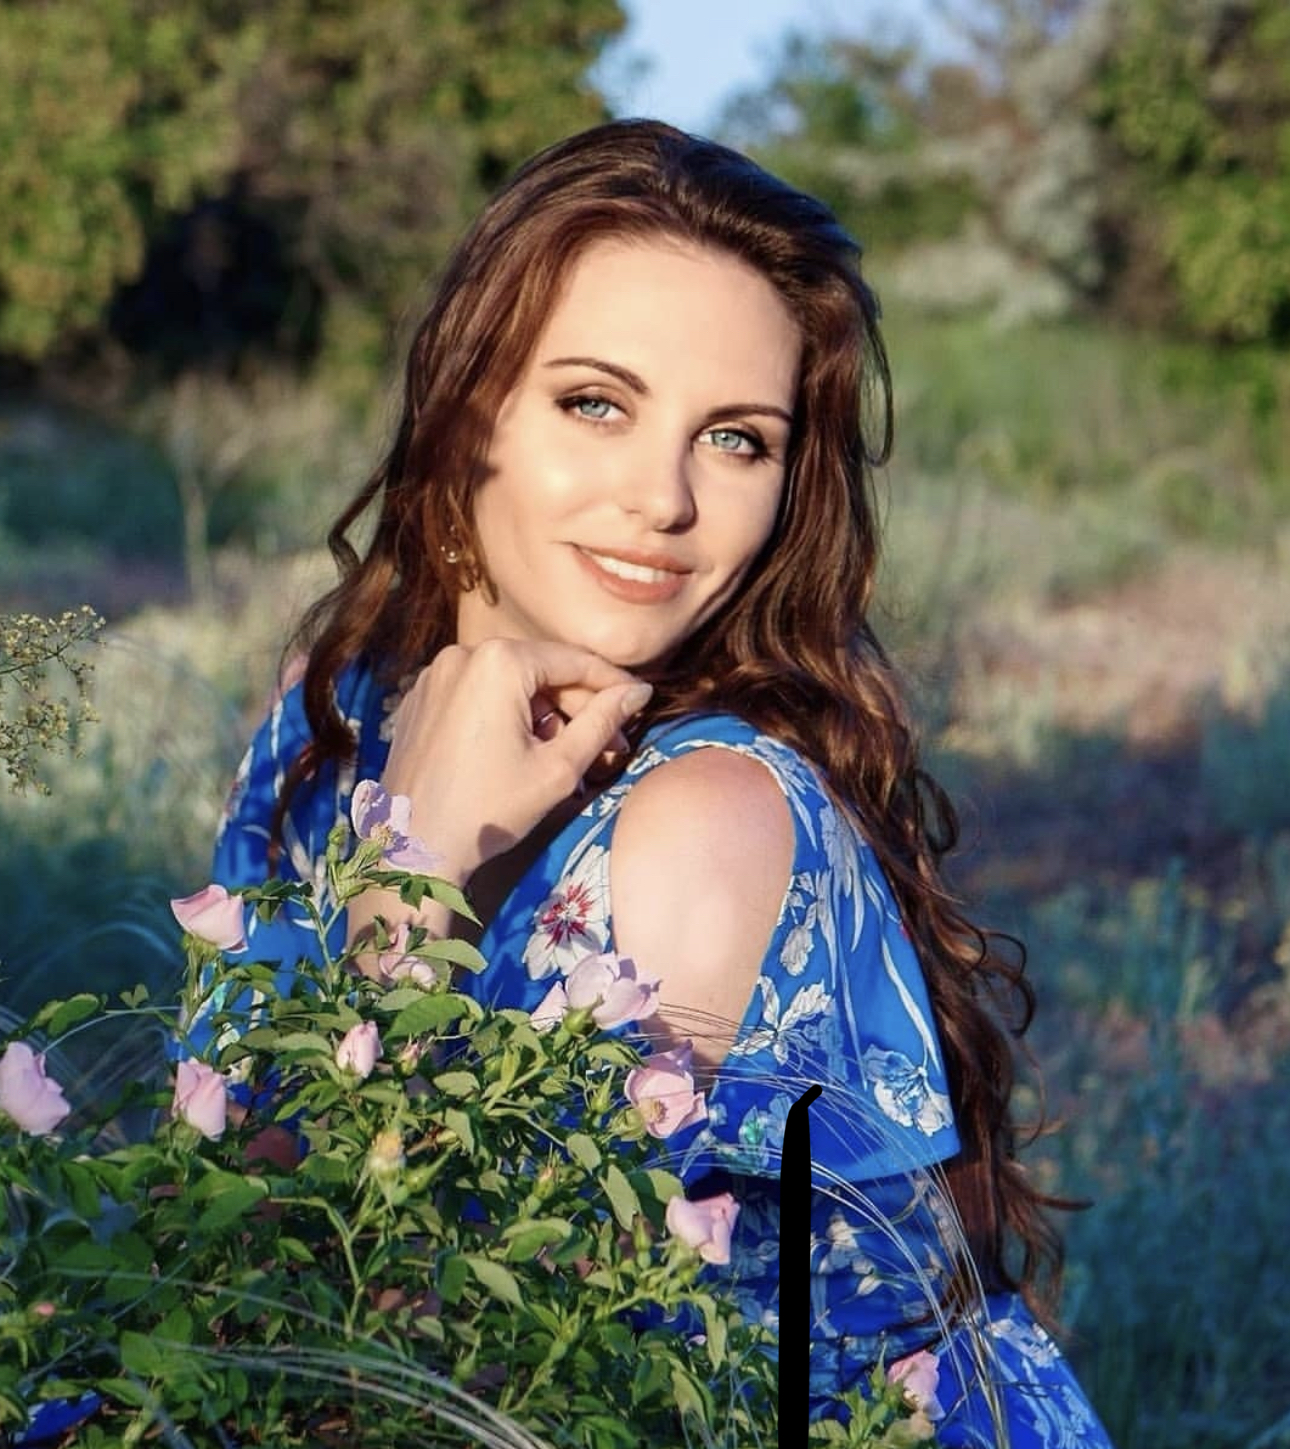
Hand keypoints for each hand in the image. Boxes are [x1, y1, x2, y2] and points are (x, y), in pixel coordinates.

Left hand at [380, 638, 651, 881]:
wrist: (412, 848)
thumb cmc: (490, 809)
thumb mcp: (558, 768)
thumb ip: (602, 722)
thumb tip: (639, 692)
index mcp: (498, 661)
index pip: (574, 661)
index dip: (613, 683)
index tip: (641, 703)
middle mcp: (462, 654)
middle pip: (540, 670)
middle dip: (578, 704)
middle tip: (611, 742)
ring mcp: (434, 676)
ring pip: (509, 683)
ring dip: (544, 711)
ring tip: (568, 752)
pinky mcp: (419, 700)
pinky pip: (476, 694)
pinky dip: (505, 714)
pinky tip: (522, 750)